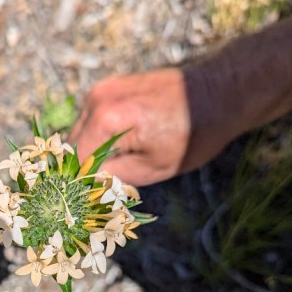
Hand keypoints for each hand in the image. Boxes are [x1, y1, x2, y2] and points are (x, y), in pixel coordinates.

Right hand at [69, 68, 223, 185]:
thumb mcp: (152, 169)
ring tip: (110, 174)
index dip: (79, 185)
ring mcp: (101, 90)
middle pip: (71, 146)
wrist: (220, 91)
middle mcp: (96, 100)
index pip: (74, 162)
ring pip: (78, 134)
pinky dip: (97, 140)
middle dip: (81, 171)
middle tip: (99, 192)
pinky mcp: (108, 88)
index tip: (88, 202)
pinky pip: (91, 121)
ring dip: (88, 155)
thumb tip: (85, 190)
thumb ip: (112, 180)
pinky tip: (117, 153)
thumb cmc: (193, 134)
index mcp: (106, 120)